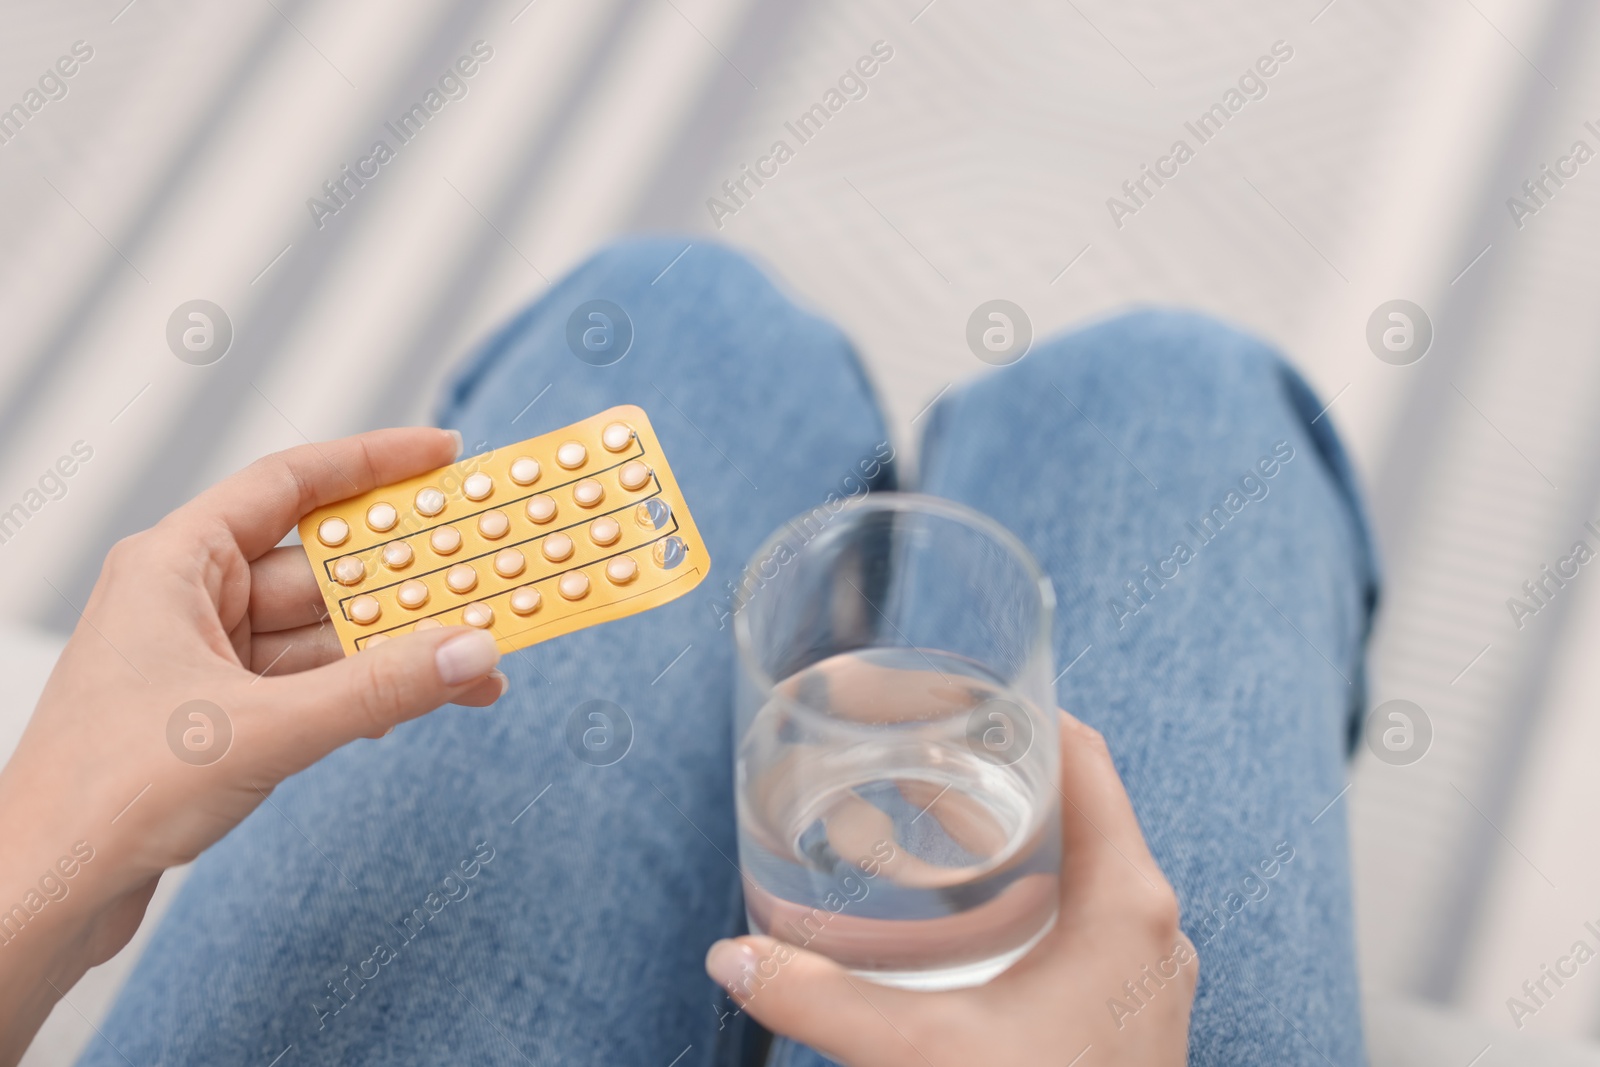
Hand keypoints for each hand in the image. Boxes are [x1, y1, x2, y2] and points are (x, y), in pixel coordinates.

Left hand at [0, 428, 506, 1062]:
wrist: (46, 894)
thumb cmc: (107, 796)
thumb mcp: (265, 730)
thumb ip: (377, 689)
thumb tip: (470, 651)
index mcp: (175, 564)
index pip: (288, 484)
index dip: (372, 463)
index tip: (444, 457)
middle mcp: (190, 601)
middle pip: (322, 568)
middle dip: (406, 581)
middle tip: (482, 573)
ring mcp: (206, 660)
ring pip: (326, 634)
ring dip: (398, 650)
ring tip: (477, 661)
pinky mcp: (222, 716)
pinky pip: (316, 683)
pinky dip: (369, 692)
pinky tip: (423, 703)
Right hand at [705, 713, 1194, 1065]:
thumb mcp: (917, 1054)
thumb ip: (819, 998)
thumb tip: (737, 957)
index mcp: (1127, 904)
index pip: (1087, 758)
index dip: (1025, 712)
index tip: (960, 694)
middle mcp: (1152, 929)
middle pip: (1082, 807)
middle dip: (998, 775)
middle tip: (921, 757)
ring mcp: (1146, 977)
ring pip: (1085, 870)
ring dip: (1014, 839)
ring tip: (933, 825)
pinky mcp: (1127, 1018)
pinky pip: (1085, 925)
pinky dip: (1029, 899)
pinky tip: (968, 923)